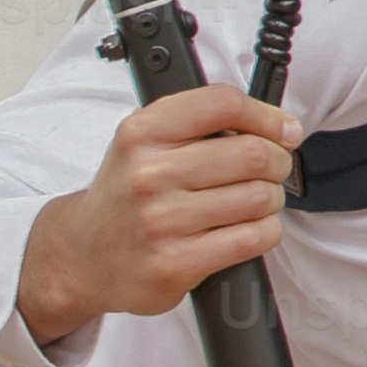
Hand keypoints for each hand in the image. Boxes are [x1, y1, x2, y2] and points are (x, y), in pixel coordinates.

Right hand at [15, 86, 302, 343]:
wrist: (84, 254)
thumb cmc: (126, 195)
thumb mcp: (143, 143)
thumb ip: (196, 124)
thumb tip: (276, 127)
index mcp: (141, 134)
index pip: (224, 104)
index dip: (267, 116)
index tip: (283, 130)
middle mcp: (147, 174)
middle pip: (252, 153)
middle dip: (277, 162)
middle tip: (272, 170)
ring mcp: (161, 221)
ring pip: (258, 197)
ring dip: (271, 200)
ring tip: (254, 202)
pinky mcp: (176, 262)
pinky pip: (252, 238)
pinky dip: (265, 232)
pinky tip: (247, 229)